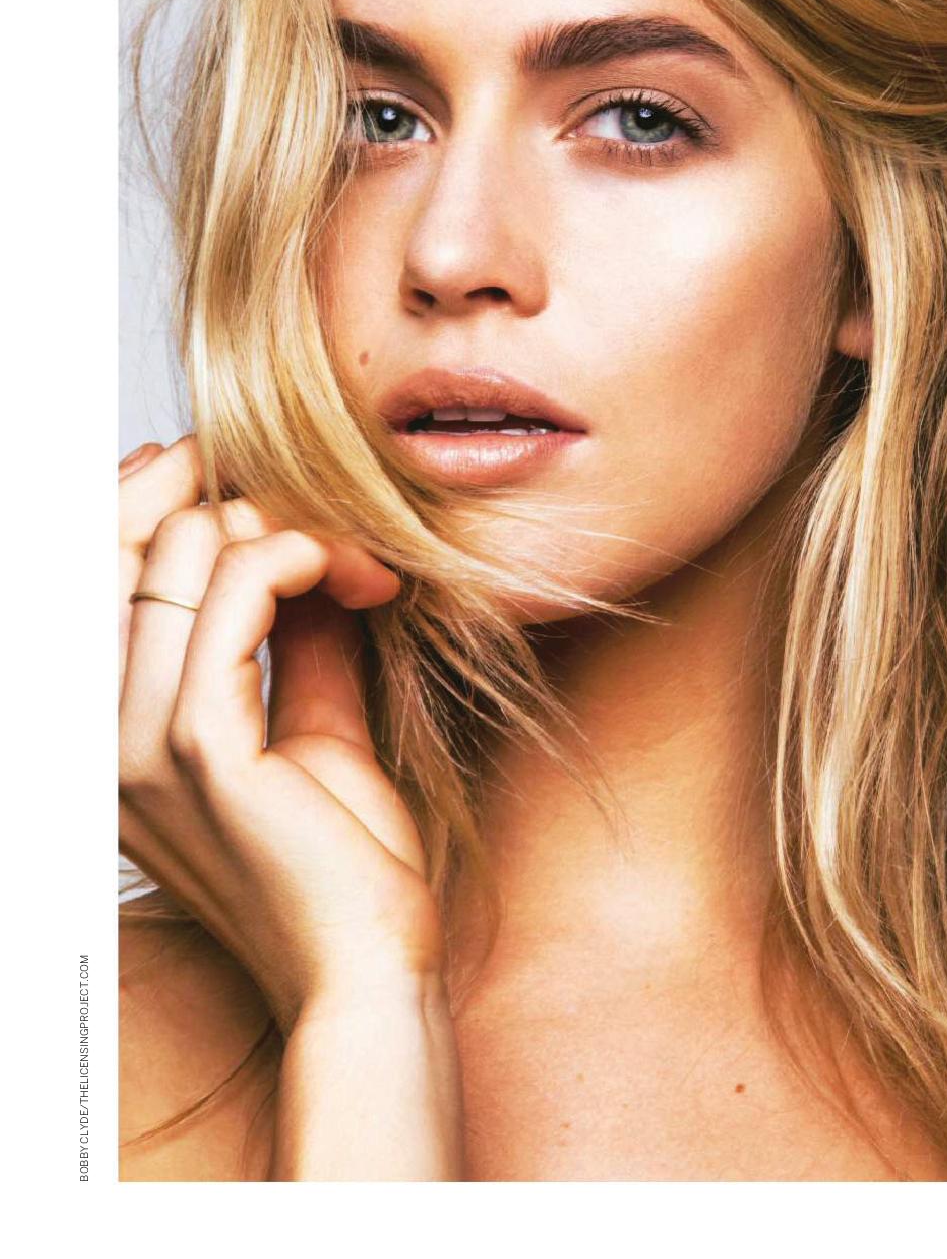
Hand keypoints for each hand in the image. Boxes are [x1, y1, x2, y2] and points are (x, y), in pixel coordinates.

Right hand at [119, 436, 444, 1034]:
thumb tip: (294, 543)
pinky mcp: (200, 754)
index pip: (88, 570)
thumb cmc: (341, 862)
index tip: (230, 468)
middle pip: (116, 545)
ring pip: (178, 558)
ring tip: (349, 565)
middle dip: (217, 493)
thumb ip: (288, 637)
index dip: (145, 493)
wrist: (369, 969)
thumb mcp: (308, 724)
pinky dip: (293, 560)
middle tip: (313, 511)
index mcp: (110, 729)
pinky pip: (233, 602)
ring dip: (276, 530)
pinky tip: (348, 577)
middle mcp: (99, 736)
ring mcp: (137, 747)